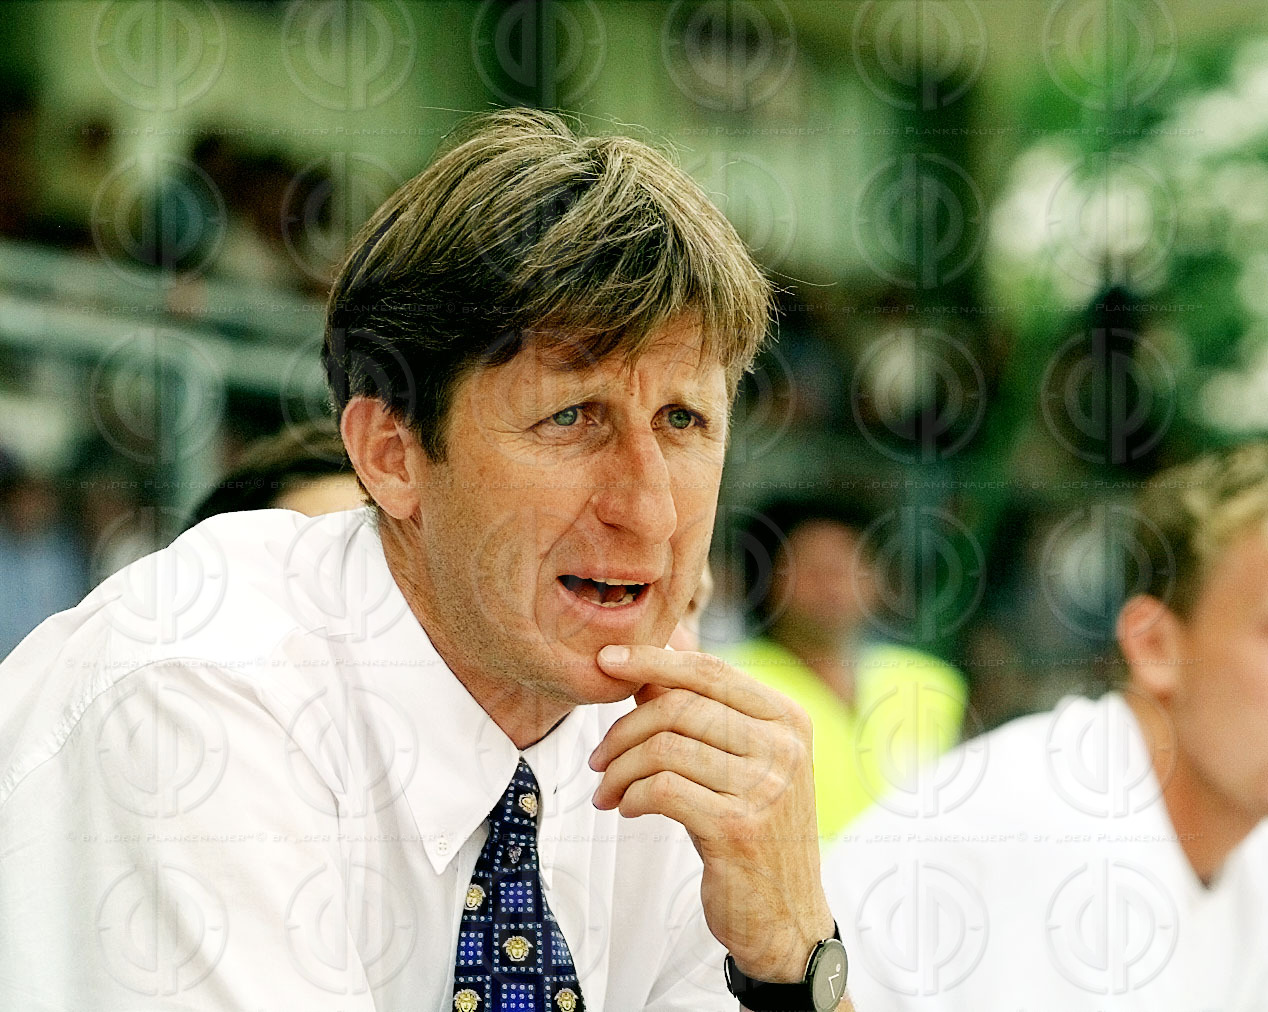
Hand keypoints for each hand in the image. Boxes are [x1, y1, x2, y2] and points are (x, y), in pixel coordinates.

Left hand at [588, 644, 834, 982]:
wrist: (786, 916)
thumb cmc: (750, 828)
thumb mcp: (737, 760)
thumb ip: (703, 709)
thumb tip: (656, 651)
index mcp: (787, 718)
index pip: (709, 669)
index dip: (651, 660)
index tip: (605, 662)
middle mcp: (784, 746)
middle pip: (679, 706)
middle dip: (623, 728)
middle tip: (598, 758)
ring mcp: (766, 787)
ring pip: (664, 747)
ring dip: (620, 769)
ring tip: (607, 790)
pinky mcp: (738, 828)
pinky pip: (661, 789)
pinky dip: (631, 796)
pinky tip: (627, 808)